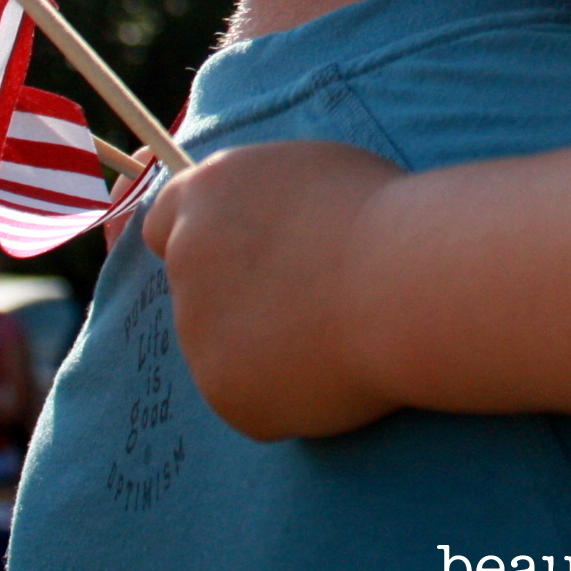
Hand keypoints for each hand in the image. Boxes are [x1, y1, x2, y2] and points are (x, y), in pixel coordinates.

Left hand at [141, 140, 404, 440]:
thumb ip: (267, 202)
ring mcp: (198, 331)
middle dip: (242, 300)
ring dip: (269, 347)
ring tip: (340, 331)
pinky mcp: (225, 392)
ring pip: (229, 348)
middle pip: (200, 290)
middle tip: (310, 302)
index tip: (238, 258)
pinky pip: (256, 397)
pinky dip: (290, 392)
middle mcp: (188, 259)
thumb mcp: (314, 172)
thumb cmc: (382, 215)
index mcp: (208, 194)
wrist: (406, 282)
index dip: (203, 242)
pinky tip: (338, 369)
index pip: (164, 222)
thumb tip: (266, 230)